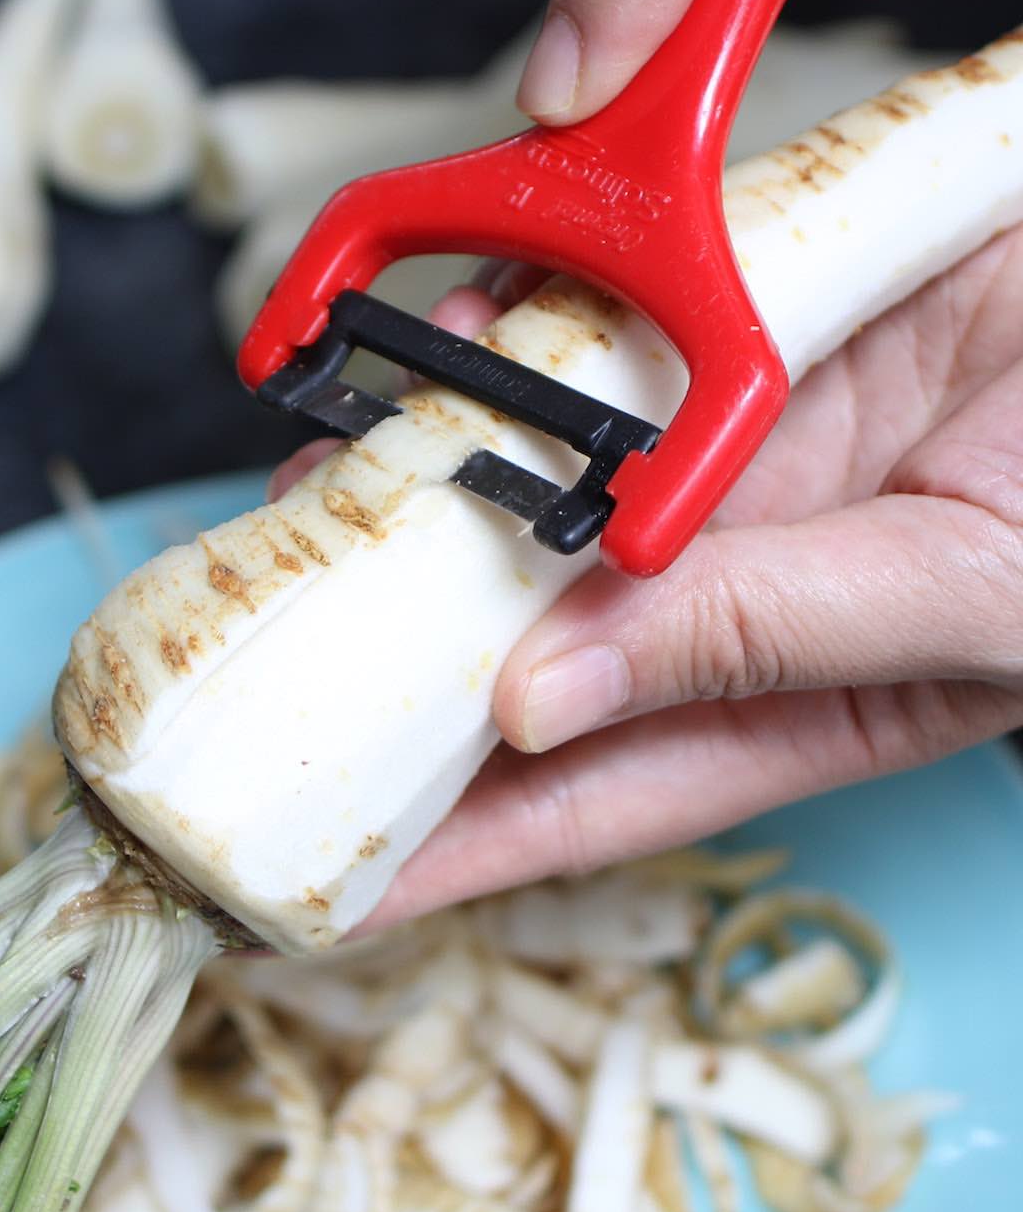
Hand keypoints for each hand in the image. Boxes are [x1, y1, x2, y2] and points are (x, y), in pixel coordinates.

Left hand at [309, 220, 1022, 930]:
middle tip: (260, 671)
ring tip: (307, 520)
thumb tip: (544, 697)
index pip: (586, 792)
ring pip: (546, 486)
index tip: (316, 879)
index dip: (448, 841)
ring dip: (430, 495)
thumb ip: (762, 640)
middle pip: (530, 637)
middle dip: (397, 657)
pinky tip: (435, 351)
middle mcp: (738, 581)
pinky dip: (520, 344)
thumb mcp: (972, 600)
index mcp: (795, 692)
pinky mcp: (745, 332)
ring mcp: (733, 456)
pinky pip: (604, 344)